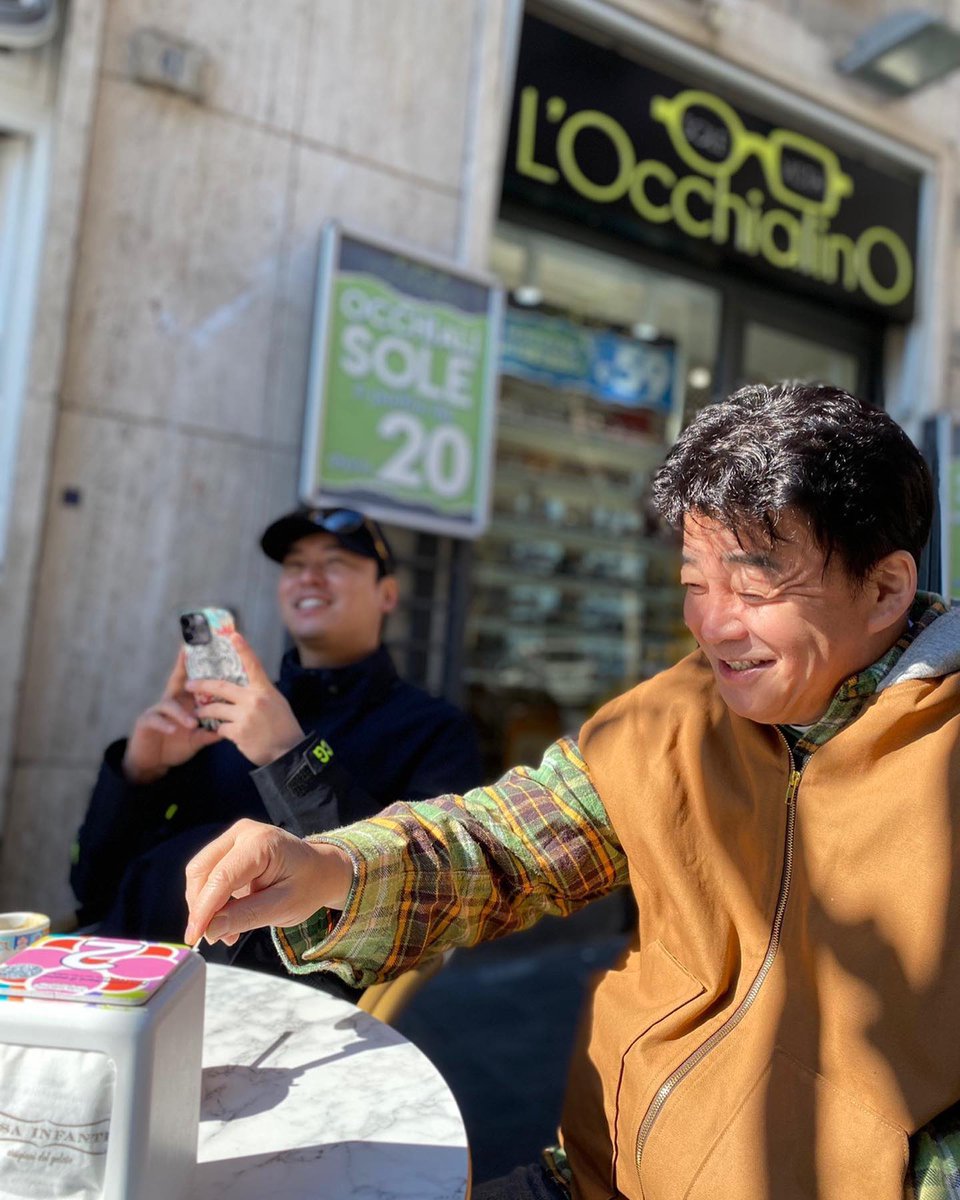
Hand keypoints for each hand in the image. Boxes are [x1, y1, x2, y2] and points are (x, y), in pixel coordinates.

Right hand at [123, 651, 219, 783]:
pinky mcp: (146, 722)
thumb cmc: (176, 745)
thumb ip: (209, 732)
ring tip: (193, 724)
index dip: (196, 665)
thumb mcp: (196, 738)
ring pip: (169, 705)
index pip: (193, 681)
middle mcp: (171, 701)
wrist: (153, 763)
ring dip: (182, 714)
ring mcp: (157, 710)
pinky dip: (166, 725)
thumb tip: (228, 729)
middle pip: (177, 681)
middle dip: (183, 668)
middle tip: (191, 658)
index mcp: (185, 702)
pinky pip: (156, 720)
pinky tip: (174, 730)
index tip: (202, 647)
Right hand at [183, 818, 353, 946]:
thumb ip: (246, 916)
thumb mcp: (283, 907)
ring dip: (204, 905)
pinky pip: (208, 873)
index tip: (195, 936)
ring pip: (200, 872)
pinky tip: (225, 920)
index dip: (204, 909)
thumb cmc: (308, 886)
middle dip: (201, 906)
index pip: (222, 877)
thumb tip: (210, 930)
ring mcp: (234, 837)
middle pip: (202, 870)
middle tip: (212, 937)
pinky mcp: (229, 848)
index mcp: (262, 842)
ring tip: (225, 932)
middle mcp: (243, 832)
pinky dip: (210, 899)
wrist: (320, 871)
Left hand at [184, 634, 303, 765]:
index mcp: (264, 690)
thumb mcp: (277, 703)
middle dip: (202, 685)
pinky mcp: (238, 732)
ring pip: (215, 710)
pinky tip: (223, 732)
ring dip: (205, 712)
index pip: (253, 665)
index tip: (233, 635)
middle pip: (221, 687)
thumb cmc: (284, 727)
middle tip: (189, 684)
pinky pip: (220, 728)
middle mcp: (253, 700)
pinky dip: (220, 730)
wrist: (287, 752)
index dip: (243, 649)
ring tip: (198, 713)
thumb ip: (260, 693)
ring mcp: (245, 716)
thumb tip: (247, 686)